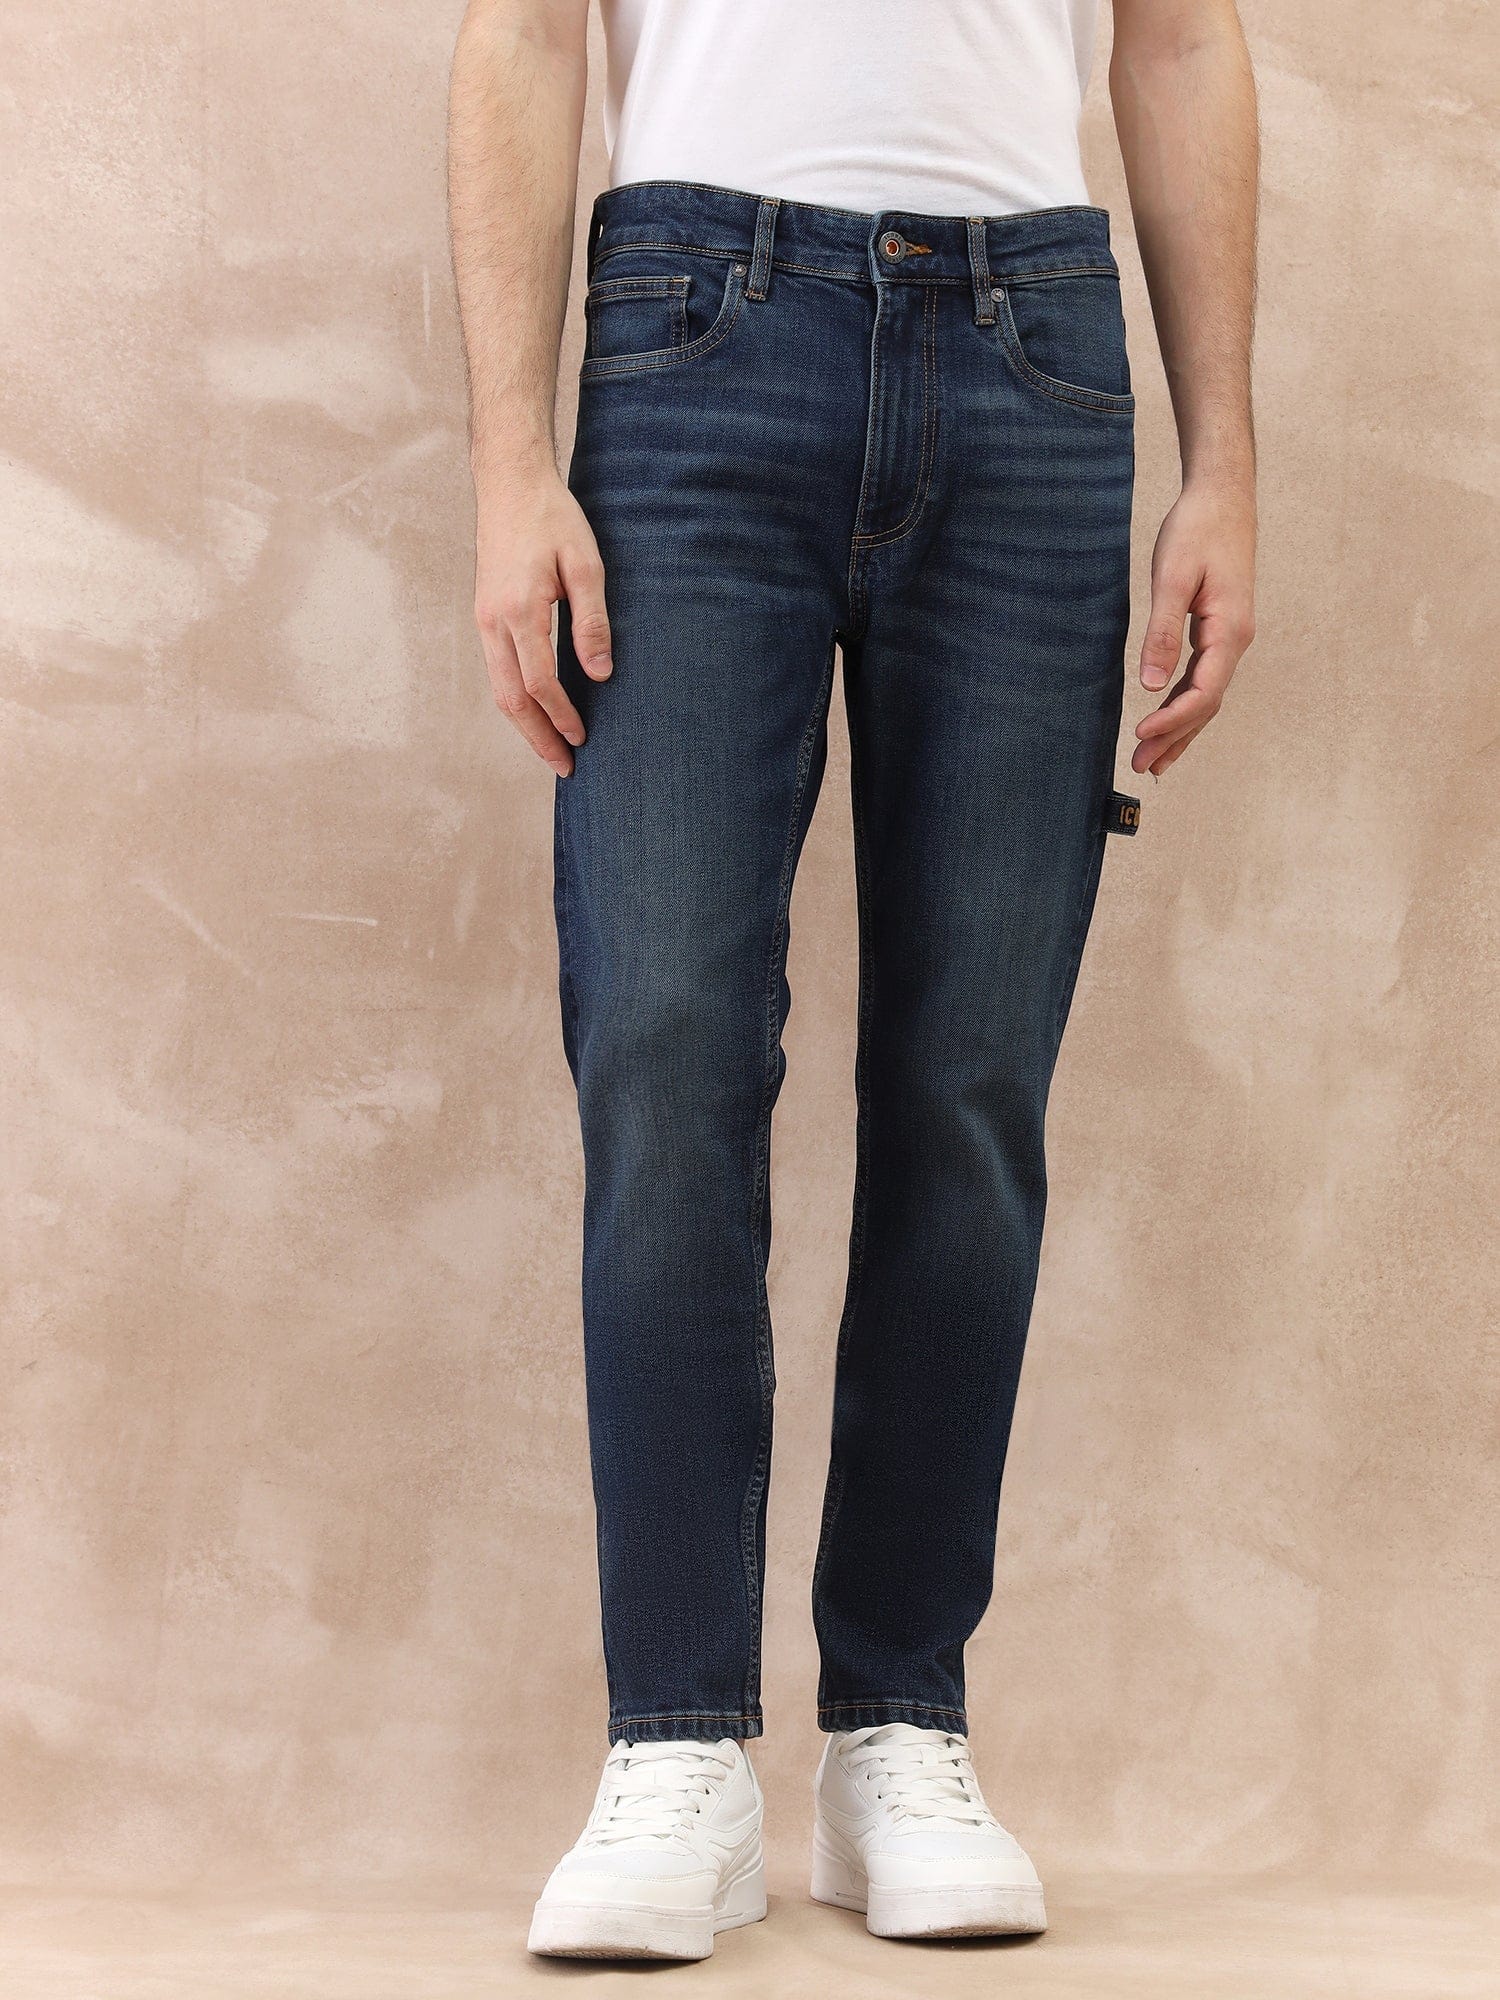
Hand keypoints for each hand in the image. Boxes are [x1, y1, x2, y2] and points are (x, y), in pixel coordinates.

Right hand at [474, 472, 612, 776]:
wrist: (510, 485)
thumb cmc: (553, 519)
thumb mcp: (586, 564)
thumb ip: (592, 621)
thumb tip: (600, 674)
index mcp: (519, 610)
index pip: (539, 682)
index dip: (561, 716)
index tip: (583, 738)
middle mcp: (493, 621)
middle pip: (511, 698)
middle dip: (538, 737)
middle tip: (565, 767)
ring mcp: (484, 620)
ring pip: (500, 688)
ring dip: (525, 724)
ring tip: (552, 748)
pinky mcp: (485, 616)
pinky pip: (498, 670)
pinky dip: (517, 700)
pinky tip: (537, 712)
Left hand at [1133, 478, 1255, 776]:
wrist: (1222, 496)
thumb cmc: (1197, 530)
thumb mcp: (1173, 578)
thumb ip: (1162, 632)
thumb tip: (1150, 685)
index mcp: (1230, 631)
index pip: (1203, 693)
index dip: (1172, 721)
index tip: (1140, 735)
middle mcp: (1236, 641)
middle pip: (1206, 705)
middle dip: (1174, 738)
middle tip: (1139, 766)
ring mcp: (1230, 638)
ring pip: (1206, 697)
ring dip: (1180, 729)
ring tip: (1152, 761)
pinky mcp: (1218, 631)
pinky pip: (1203, 680)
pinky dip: (1184, 706)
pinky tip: (1166, 722)